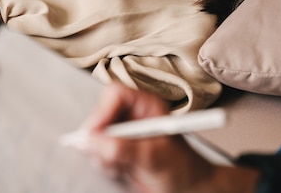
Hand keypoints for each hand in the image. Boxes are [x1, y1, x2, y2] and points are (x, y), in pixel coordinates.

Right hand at [72, 83, 259, 192]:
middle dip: (101, 139)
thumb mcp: (152, 157)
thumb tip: (92, 141)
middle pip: (100, 116)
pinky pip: (98, 153)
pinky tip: (122, 170)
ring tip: (123, 166)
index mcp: (146, 105)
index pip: (115, 95)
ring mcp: (124, 133)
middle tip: (109, 157)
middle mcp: (133, 115)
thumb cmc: (182, 167)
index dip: (102, 112)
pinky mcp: (118, 150)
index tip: (95, 134)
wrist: (188, 187)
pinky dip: (104, 164)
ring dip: (103, 155)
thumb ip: (122, 149)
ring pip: (96, 137)